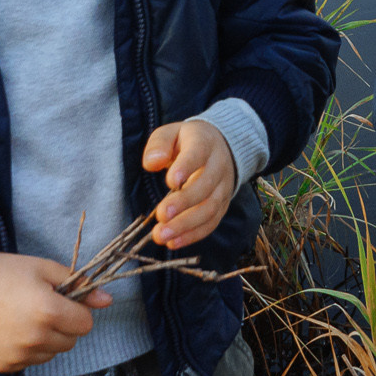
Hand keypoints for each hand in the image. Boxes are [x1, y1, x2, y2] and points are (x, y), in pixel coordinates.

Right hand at [0, 251, 109, 372]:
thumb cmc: (4, 273)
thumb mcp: (43, 268)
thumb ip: (78, 284)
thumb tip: (107, 300)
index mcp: (48, 311)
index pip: (85, 324)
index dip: (78, 310)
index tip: (64, 301)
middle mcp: (35, 338)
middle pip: (71, 341)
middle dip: (64, 325)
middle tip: (43, 307)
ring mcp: (19, 355)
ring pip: (52, 353)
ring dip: (47, 339)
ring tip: (26, 318)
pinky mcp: (4, 366)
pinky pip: (31, 361)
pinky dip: (28, 349)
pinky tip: (13, 330)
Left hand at [144, 119, 235, 248]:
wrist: (220, 147)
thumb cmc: (187, 141)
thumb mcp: (171, 133)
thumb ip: (159, 144)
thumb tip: (151, 163)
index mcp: (204, 143)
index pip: (198, 154)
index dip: (186, 167)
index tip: (170, 181)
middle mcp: (218, 166)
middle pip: (206, 186)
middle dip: (183, 203)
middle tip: (161, 216)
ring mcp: (223, 188)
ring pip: (210, 209)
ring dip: (186, 225)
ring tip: (162, 235)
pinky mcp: (222, 205)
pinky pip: (211, 223)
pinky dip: (193, 235)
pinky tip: (173, 242)